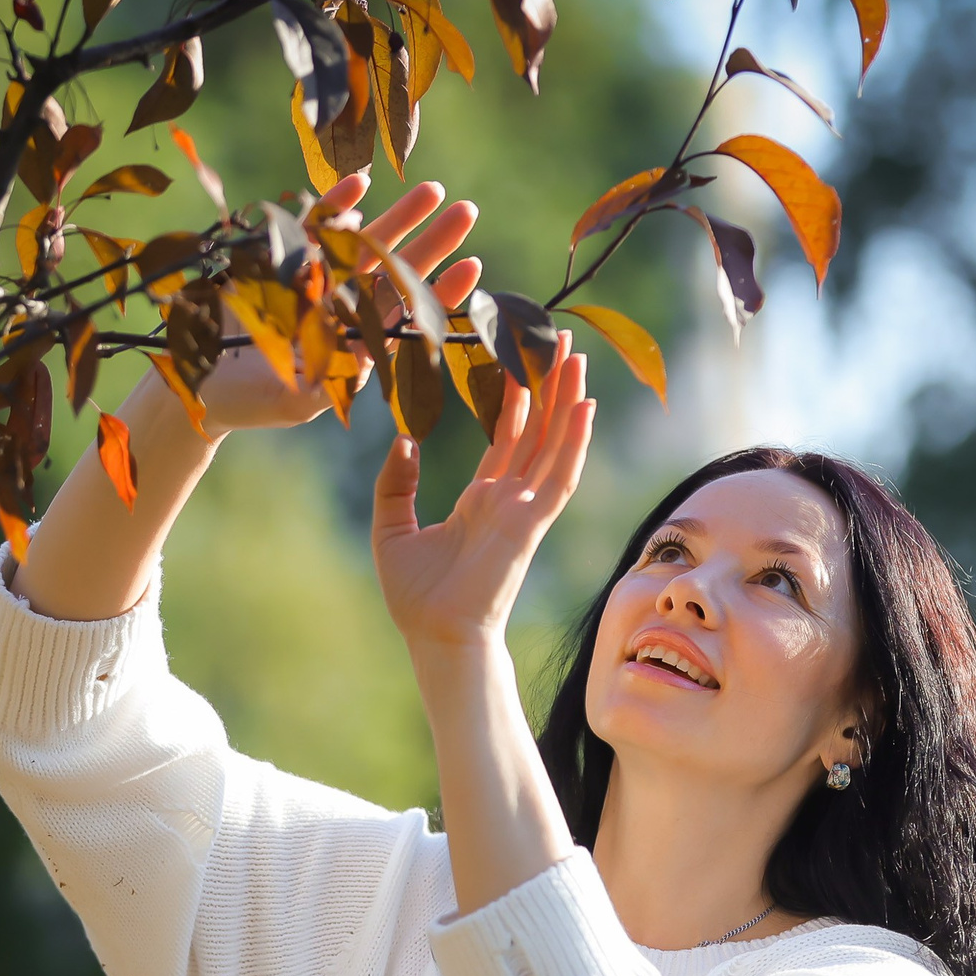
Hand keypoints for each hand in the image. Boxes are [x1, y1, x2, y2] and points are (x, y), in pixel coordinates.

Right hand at [196, 172, 482, 436]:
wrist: (193, 380)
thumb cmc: (249, 402)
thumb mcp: (294, 400)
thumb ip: (332, 382)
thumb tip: (370, 361)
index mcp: (356, 342)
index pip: (408, 314)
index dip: (441, 292)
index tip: (473, 266)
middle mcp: (344, 307)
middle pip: (397, 270)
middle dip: (433, 240)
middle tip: (468, 210)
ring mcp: (316, 278)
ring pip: (367, 242)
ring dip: (399, 216)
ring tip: (433, 188)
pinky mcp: (282, 257)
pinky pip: (316, 226)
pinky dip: (337, 205)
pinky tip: (362, 182)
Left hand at [372, 335, 595, 651]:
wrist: (434, 635)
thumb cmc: (416, 597)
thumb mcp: (391, 529)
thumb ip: (395, 484)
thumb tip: (403, 440)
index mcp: (480, 499)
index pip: (507, 437)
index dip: (516, 396)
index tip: (521, 357)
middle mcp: (509, 500)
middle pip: (537, 430)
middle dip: (549, 384)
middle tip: (560, 340)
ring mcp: (524, 510)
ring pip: (554, 444)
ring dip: (567, 400)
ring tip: (576, 356)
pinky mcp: (531, 525)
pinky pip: (559, 477)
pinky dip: (574, 441)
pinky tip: (584, 405)